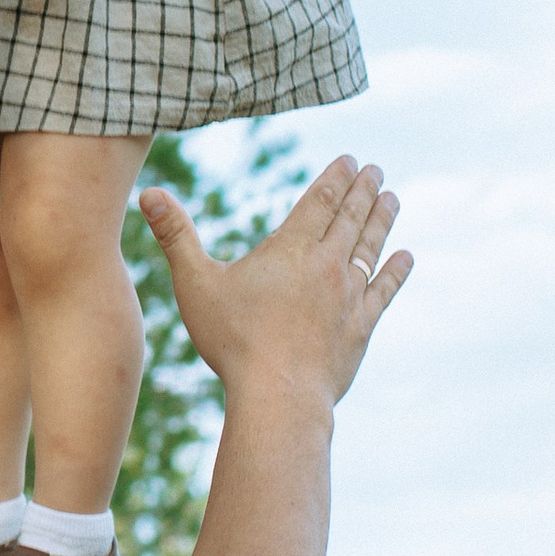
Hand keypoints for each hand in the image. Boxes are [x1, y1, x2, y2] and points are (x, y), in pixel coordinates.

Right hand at [138, 158, 408, 410]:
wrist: (279, 396)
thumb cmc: (232, 341)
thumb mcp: (195, 284)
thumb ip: (175, 236)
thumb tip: (148, 193)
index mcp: (290, 249)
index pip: (320, 201)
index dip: (335, 177)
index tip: (350, 159)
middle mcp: (326, 265)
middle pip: (351, 217)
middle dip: (364, 189)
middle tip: (376, 169)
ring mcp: (348, 296)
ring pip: (371, 247)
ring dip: (383, 219)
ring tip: (392, 198)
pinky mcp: (361, 327)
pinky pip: (383, 290)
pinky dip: (395, 270)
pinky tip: (406, 256)